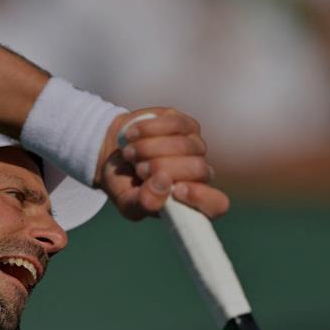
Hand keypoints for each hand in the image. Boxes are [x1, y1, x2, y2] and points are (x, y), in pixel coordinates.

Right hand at [95, 107, 229, 220]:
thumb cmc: (125, 184)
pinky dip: (148, 130)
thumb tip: (163, 184)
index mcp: (190, 201)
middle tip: (139, 169)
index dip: (202, 198)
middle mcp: (198, 174)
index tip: (178, 191)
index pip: (216, 204)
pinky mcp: (184, 124)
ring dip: (148, 150)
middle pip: (198, 170)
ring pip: (183, 146)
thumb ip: (145, 203)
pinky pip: (174, 124)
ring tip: (130, 154)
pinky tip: (133, 136)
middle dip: (162, 169)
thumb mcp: (127, 202)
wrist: (112, 153)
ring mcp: (194, 147)